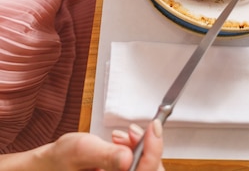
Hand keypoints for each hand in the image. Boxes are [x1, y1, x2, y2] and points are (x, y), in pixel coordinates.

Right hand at [41, 121, 163, 170]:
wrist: (47, 166)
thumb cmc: (58, 161)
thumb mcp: (81, 150)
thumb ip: (106, 155)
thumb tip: (128, 157)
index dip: (154, 150)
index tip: (154, 127)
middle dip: (147, 148)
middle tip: (133, 131)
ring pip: (145, 168)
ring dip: (139, 147)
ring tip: (119, 135)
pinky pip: (136, 167)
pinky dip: (133, 150)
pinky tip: (119, 142)